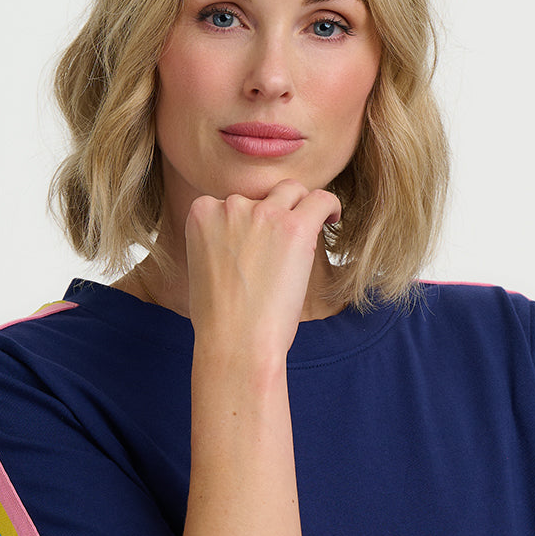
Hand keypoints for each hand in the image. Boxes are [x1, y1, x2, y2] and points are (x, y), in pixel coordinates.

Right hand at [185, 180, 340, 355]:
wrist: (236, 343)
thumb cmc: (221, 318)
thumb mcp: (203, 267)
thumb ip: (220, 240)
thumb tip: (249, 236)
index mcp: (202, 212)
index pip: (233, 200)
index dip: (249, 223)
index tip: (258, 246)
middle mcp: (229, 206)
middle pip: (262, 196)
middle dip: (273, 216)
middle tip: (282, 249)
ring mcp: (262, 214)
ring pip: (291, 192)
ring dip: (299, 209)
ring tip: (309, 232)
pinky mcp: (294, 227)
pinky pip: (321, 199)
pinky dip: (329, 206)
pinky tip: (332, 219)